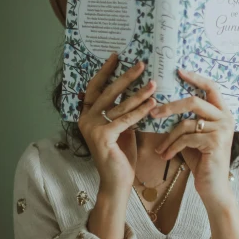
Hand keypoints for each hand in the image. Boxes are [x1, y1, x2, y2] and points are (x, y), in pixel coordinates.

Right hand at [78, 54, 156, 194]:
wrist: (117, 182)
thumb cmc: (121, 156)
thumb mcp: (123, 128)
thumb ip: (123, 111)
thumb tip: (139, 89)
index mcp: (87, 115)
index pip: (95, 87)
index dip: (105, 71)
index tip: (116, 56)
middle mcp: (85, 120)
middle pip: (107, 92)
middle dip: (125, 76)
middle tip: (140, 64)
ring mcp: (91, 128)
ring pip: (119, 105)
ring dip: (138, 92)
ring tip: (153, 82)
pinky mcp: (102, 136)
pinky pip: (125, 119)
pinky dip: (140, 110)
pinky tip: (152, 103)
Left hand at [151, 69, 234, 203]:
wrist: (213, 187)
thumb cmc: (201, 160)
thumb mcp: (193, 136)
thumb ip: (186, 119)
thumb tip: (162, 102)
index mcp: (223, 112)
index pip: (211, 87)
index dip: (195, 77)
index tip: (178, 71)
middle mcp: (226, 118)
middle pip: (194, 101)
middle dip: (170, 106)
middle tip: (153, 112)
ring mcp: (223, 130)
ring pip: (187, 123)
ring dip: (169, 137)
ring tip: (159, 148)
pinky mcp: (216, 143)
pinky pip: (187, 138)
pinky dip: (173, 147)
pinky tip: (166, 155)